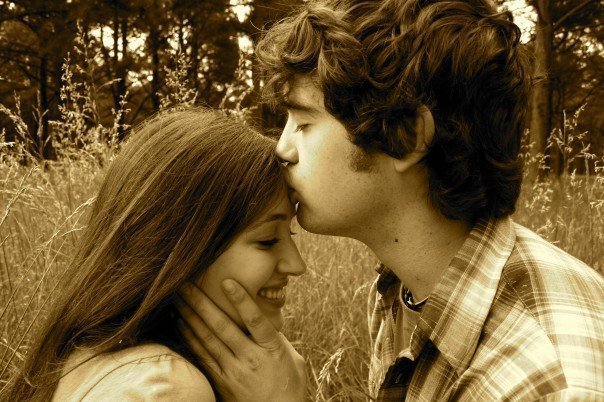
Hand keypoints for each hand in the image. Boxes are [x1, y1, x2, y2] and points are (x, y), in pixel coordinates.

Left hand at [176, 280, 306, 401]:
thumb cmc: (290, 385)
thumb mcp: (292, 357)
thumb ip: (275, 336)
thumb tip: (262, 315)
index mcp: (272, 348)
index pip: (255, 320)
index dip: (242, 300)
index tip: (228, 281)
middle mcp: (250, 358)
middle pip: (222, 327)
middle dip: (202, 303)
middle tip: (186, 283)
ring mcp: (234, 372)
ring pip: (207, 340)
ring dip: (190, 317)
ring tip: (178, 299)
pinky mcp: (222, 383)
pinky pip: (202, 357)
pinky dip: (190, 339)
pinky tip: (181, 324)